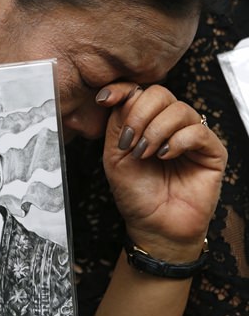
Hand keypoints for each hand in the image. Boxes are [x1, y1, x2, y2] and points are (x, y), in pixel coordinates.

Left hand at [97, 83, 226, 260]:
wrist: (153, 225)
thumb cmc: (135, 193)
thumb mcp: (114, 155)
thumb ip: (118, 124)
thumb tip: (123, 96)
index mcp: (145, 122)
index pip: (138, 91)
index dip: (122, 89)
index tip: (105, 98)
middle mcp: (169, 125)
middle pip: (159, 94)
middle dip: (139, 113)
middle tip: (130, 140)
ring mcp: (192, 136)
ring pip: (179, 109)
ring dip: (156, 130)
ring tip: (145, 153)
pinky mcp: (212, 152)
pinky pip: (198, 131)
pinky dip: (177, 141)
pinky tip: (164, 156)